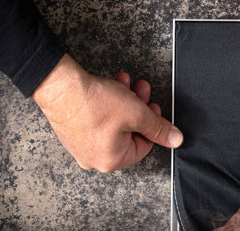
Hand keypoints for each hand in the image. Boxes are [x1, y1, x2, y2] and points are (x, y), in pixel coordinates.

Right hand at [32, 54, 182, 172]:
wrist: (60, 87)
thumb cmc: (95, 103)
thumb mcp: (137, 114)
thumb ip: (159, 128)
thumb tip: (176, 139)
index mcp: (111, 160)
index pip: (144, 145)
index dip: (151, 123)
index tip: (152, 107)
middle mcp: (94, 158)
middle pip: (129, 131)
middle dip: (138, 106)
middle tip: (141, 90)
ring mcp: (81, 145)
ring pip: (114, 121)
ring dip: (124, 99)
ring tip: (125, 82)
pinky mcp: (73, 130)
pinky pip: (99, 119)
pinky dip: (108, 102)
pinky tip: (111, 85)